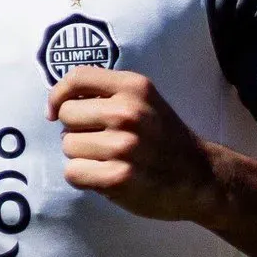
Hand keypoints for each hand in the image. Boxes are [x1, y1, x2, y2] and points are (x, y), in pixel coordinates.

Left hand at [51, 68, 218, 222]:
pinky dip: (83, 178)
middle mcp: (129, 113)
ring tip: (108, 160)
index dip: (58, 95)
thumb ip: (108, 95)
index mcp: (135, 87)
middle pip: (67, 115)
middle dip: (76, 130)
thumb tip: (57, 103)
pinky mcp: (119, 177)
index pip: (77, 78)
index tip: (56, 112)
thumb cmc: (164, 139)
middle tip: (100, 142)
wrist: (201, 178)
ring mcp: (124, 146)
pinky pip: (73, 173)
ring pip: (68, 146)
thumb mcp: (145, 102)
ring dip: (81, 157)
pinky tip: (105, 177)